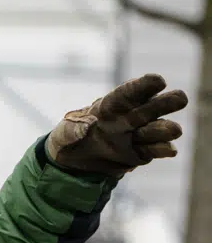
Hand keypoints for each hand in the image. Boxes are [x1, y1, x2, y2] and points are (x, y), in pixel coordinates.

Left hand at [46, 73, 187, 176]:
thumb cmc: (70, 137)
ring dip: (163, 129)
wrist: (75, 161)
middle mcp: (134, 115)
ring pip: (164, 128)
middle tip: (179, 99)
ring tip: (158, 132)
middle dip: (170, 101)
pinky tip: (166, 149)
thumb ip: (73, 128)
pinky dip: (164, 149)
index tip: (159, 81)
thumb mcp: (64, 132)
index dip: (147, 84)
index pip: (134, 89)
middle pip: (160, 104)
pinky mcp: (144, 152)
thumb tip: (88, 126)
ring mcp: (142, 133)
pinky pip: (160, 149)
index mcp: (115, 102)